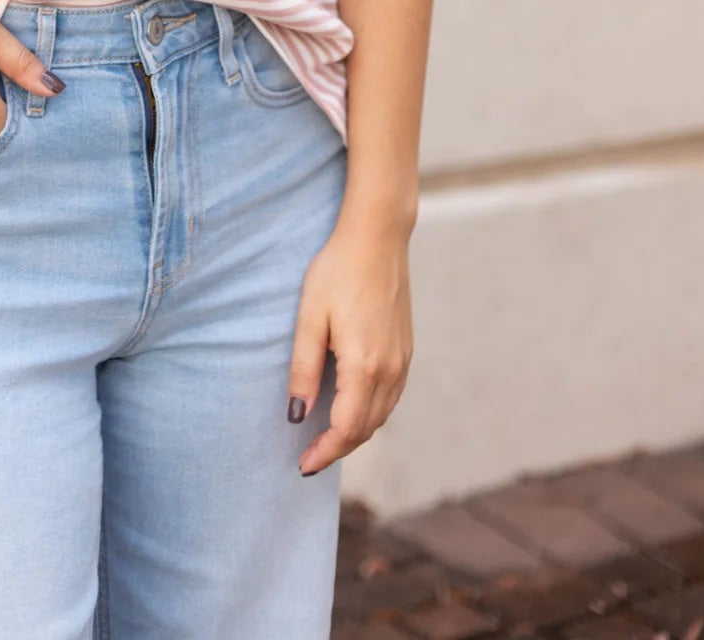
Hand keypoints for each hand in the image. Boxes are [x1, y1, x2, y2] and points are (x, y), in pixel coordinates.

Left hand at [287, 220, 413, 474]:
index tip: (302, 465)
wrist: (377, 238)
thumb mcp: (309, 318)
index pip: (346, 429)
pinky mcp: (406, 349)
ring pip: (381, 415)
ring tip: (326, 440)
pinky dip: (371, 413)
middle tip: (309, 458)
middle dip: (338, 449)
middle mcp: (390, 370)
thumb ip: (303, 370)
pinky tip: (352, 409)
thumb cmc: (337, 272)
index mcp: (364, 366)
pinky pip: (391, 397)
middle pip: (366, 429)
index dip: (324, 452)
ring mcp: (403, 360)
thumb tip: (297, 416)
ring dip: (355, 433)